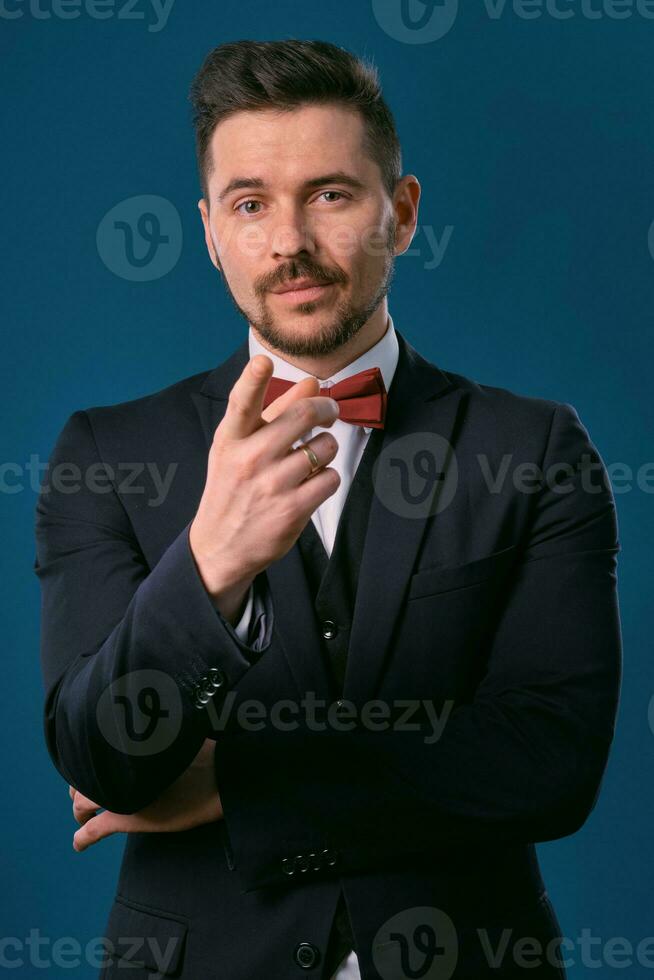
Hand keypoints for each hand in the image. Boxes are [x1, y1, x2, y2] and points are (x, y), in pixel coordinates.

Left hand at [70, 738, 221, 851]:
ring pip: (83, 803)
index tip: (92, 767)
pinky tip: (78, 843)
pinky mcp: (127, 818)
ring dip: (80, 810)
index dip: (88, 761)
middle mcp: (117, 767)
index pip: (93, 752)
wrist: (217, 775)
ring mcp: (119, 793)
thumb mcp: (172, 735)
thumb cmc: (202, 753)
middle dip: (80, 787)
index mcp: (126, 746)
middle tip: (84, 796)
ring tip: (83, 818)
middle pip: (84, 776)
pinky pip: (94, 829)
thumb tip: (146, 728)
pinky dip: (83, 838)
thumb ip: (151, 736)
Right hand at [189, 355, 340, 612]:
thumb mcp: (240, 447)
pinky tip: (312, 484)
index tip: (263, 362)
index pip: (241, 403)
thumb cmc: (233, 487)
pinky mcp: (292, 510)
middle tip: (329, 413)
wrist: (221, 545)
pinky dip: (328, 479)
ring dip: (326, 449)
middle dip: (326, 409)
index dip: (253, 380)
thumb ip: (275, 411)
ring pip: (325, 447)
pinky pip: (331, 478)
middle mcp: (249, 458)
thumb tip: (311, 383)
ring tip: (312, 459)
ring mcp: (272, 485)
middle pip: (304, 415)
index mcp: (232, 438)